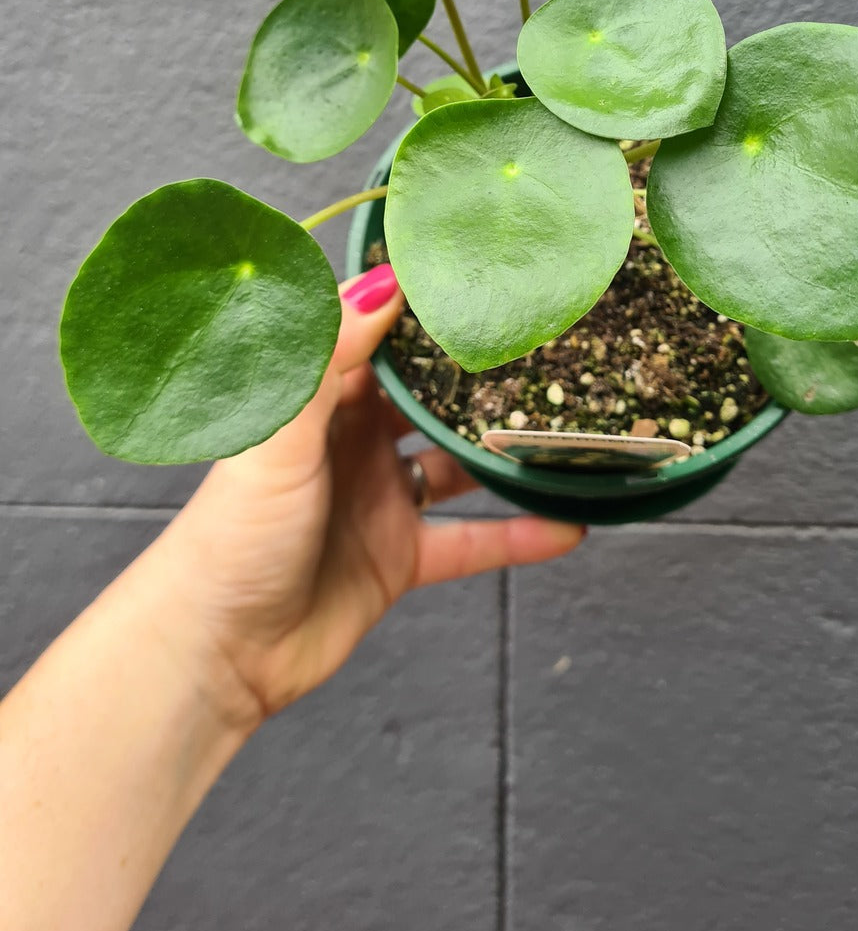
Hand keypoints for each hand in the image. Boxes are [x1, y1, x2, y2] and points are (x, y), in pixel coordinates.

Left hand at [154, 264, 582, 728]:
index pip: (382, 341)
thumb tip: (385, 281)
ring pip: (458, 466)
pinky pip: (470, 540)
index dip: (427, 312)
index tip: (485, 279)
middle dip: (481, 378)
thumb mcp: (283, 435)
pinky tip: (568, 526)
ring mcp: (380, 501)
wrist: (216, 652)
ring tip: (568, 430)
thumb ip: (332, 359)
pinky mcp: (399, 559)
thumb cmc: (232, 536)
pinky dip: (517, 536)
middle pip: (430, 399)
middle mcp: (354, 443)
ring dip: (506, 453)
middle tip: (548, 348)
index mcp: (321, 403)